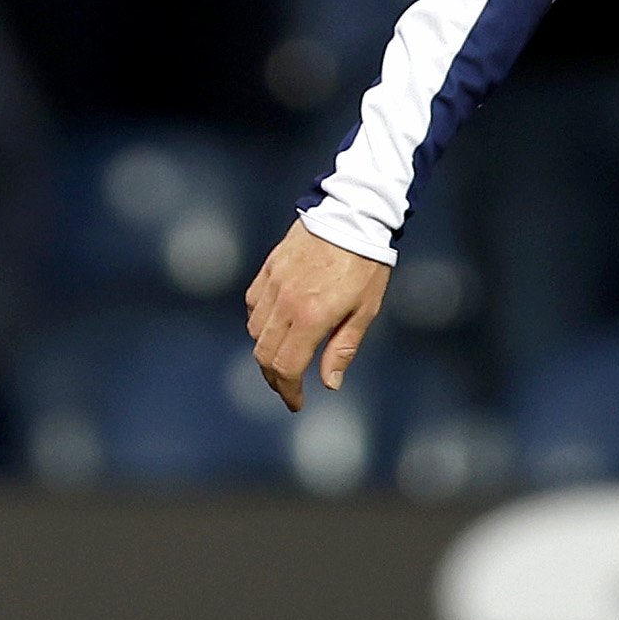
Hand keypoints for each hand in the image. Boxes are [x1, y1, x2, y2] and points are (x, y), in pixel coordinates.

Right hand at [246, 219, 390, 413]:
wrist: (352, 216)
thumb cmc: (365, 265)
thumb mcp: (365, 311)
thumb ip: (342, 349)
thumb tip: (329, 384)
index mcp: (312, 317)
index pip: (286, 366)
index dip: (288, 390)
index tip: (296, 403)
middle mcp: (285, 303)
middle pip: (264, 354)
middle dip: (274, 377)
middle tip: (288, 387)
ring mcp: (273, 285)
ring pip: (254, 331)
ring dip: (266, 350)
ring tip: (284, 357)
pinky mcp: (268, 269)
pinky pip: (253, 305)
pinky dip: (259, 322)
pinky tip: (276, 325)